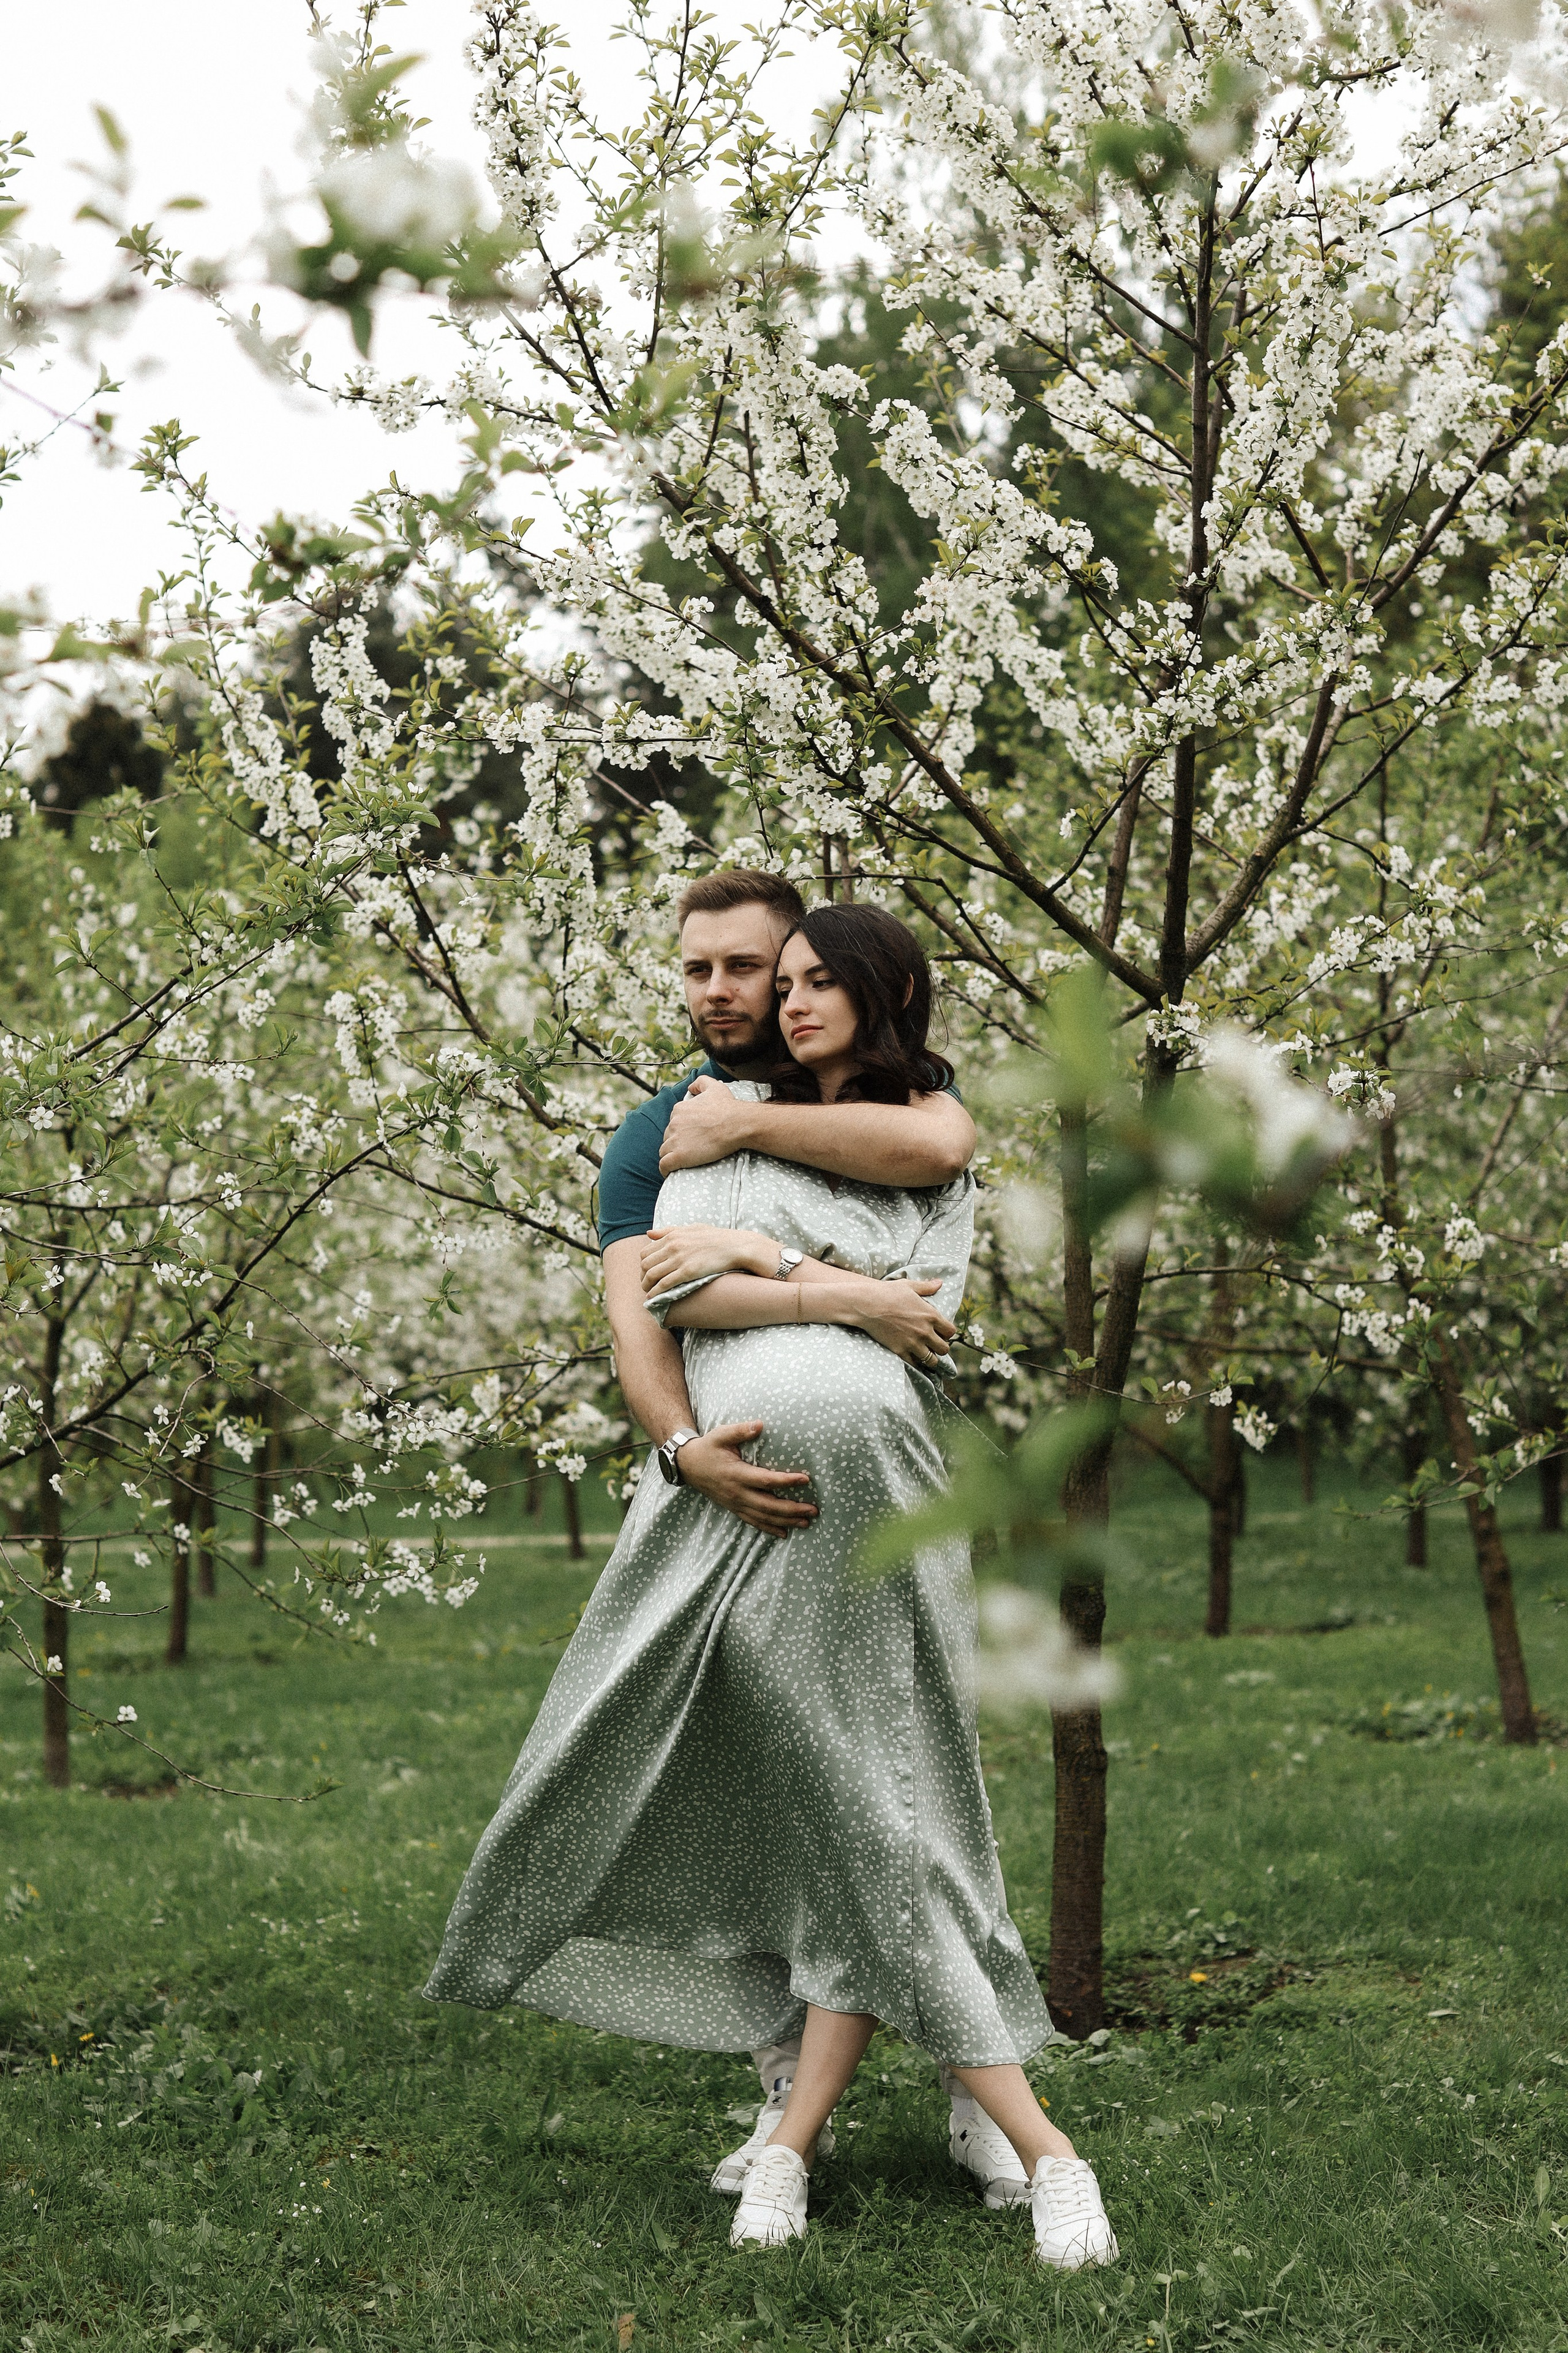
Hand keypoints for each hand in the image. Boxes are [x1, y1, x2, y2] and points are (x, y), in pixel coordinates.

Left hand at [641, 1224, 775, 1296]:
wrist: (735, 1246)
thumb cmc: (716, 1238)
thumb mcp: (691, 1229)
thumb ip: (669, 1231)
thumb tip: (648, 1234)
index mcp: (672, 1236)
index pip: (646, 1252)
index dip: (643, 1265)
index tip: (646, 1273)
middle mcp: (672, 1246)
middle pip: (645, 1264)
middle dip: (642, 1277)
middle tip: (646, 1286)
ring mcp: (679, 1259)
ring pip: (651, 1275)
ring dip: (646, 1287)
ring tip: (648, 1294)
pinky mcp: (687, 1272)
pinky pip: (664, 1284)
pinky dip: (656, 1293)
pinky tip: (654, 1299)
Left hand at [659, 1076, 750, 1171]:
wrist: (736, 1124)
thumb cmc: (728, 1107)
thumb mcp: (715, 1087)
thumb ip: (701, 1082)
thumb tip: (690, 1087)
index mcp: (679, 1110)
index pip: (673, 1123)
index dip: (680, 1131)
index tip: (690, 1137)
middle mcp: (674, 1124)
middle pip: (667, 1137)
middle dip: (675, 1143)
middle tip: (689, 1149)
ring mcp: (675, 1140)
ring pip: (664, 1151)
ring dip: (670, 1156)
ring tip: (680, 1162)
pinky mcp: (679, 1156)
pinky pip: (664, 1165)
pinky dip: (665, 1169)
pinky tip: (669, 1173)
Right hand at [675, 1421, 816, 1534]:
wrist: (688, 1466)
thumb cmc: (708, 1448)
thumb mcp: (721, 1435)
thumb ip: (741, 1430)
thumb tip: (760, 1424)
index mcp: (737, 1474)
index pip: (766, 1481)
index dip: (787, 1481)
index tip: (805, 1479)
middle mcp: (737, 1493)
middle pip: (769, 1505)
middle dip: (793, 1509)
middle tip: (813, 1510)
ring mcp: (736, 1503)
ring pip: (764, 1517)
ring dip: (786, 1521)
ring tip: (806, 1522)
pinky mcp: (734, 1508)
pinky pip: (753, 1522)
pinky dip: (770, 1528)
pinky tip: (785, 1533)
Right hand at [852, 1279, 956, 1368]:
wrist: (867, 1304)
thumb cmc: (888, 1292)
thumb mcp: (909, 1286)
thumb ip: (927, 1287)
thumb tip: (940, 1283)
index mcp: (931, 1315)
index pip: (950, 1332)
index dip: (947, 1333)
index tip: (941, 1333)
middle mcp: (925, 1331)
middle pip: (944, 1349)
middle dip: (941, 1348)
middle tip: (934, 1345)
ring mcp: (913, 1343)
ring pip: (932, 1360)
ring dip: (930, 1358)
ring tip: (925, 1354)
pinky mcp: (900, 1350)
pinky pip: (914, 1363)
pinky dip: (915, 1362)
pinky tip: (912, 1357)